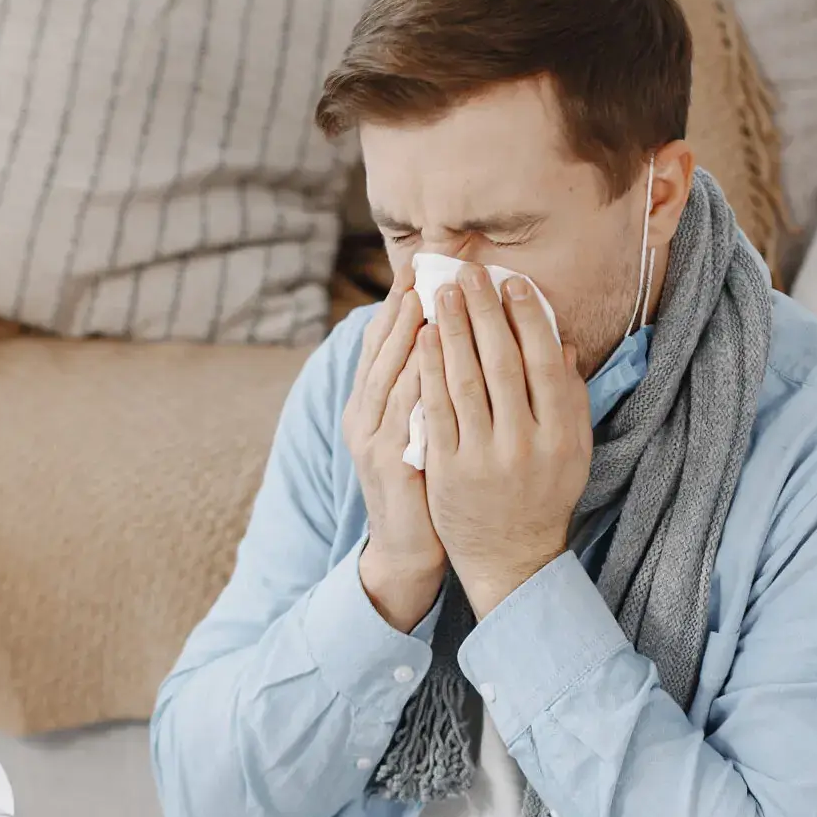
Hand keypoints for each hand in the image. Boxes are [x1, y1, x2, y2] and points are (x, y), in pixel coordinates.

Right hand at [343, 283, 445, 630]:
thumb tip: (453, 342)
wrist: (409, 550)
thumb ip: (433, 390)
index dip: (397, 305)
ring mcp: (372, 441)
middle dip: (401, 307)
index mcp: (371, 407)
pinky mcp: (390, 465)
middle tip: (421, 266)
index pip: (382, 344)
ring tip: (428, 297)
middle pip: (381, 351)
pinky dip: (417, 383)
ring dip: (408, 336)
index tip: (418, 267)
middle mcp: (364, 417)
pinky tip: (435, 357)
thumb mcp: (424, 429)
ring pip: (389, 376)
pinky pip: (404, 415)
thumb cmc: (425, 486)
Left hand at [416, 264, 591, 617]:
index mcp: (561, 433)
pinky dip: (428, 370)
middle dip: (483, 312)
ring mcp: (485, 457)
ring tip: (440, 294)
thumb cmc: (544, 494)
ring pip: (466, 381)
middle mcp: (526, 443)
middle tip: (468, 273)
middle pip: (502, 362)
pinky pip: (436, 410)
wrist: (511, 558)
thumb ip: (569, 397)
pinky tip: (422, 339)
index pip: (543, 361)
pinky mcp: (449, 470)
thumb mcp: (572, 449)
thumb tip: (561, 341)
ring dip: (451, 331)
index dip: (527, 317)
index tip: (511, 282)